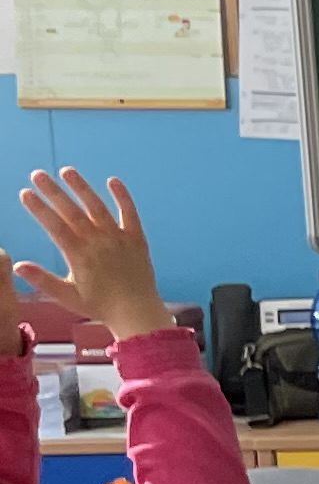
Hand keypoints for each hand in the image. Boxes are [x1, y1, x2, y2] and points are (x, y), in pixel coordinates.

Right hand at [12, 170, 168, 339]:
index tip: (25, 193)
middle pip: (72, 212)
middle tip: (37, 174)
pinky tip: (112, 180)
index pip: (54, 226)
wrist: (136, 312)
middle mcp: (98, 242)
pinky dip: (122, 197)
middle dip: (53, 192)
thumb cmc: (99, 305)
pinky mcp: (136, 239)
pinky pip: (130, 213)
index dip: (39, 208)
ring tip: (67, 171)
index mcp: (78, 255)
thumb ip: (42, 279)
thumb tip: (17, 265)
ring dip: (82, 188)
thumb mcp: (66, 296)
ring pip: (97, 207)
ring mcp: (118, 238)